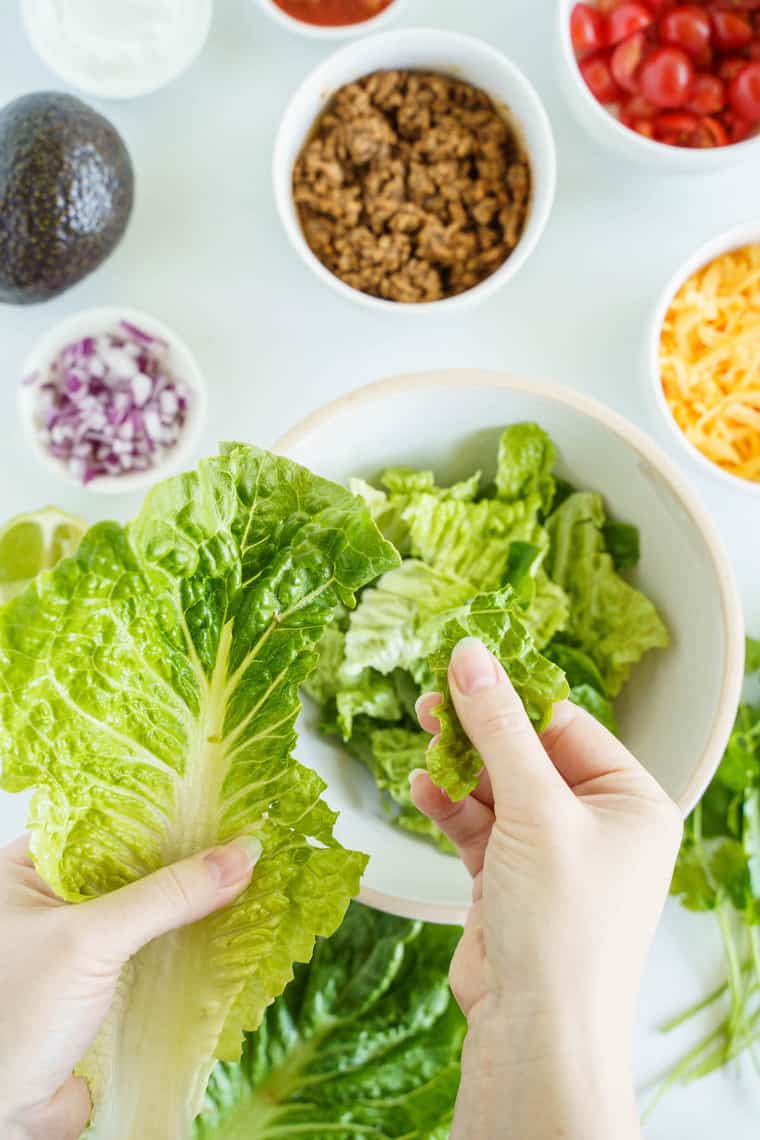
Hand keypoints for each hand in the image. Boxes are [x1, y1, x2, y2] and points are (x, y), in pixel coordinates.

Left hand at [0, 834, 260, 1139]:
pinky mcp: (101, 984)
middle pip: (131, 864)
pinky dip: (185, 942)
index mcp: (25, 871)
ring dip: (189, 904)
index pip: (105, 821)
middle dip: (184, 860)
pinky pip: (152, 950)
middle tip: (242, 840)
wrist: (2, 1120)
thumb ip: (166, 896)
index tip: (216, 805)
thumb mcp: (90, 941)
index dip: (161, 812)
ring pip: (145, 909)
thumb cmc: (10, 1022)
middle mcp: (50, 900)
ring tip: (246, 878)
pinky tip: (226, 929)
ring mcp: (77, 943)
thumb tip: (237, 857)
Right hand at [411, 638, 681, 1139]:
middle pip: (528, 754)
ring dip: (459, 768)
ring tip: (421, 740)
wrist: (537, 1032)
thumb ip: (499, 728)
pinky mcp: (510, 880)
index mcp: (631, 802)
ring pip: (498, 789)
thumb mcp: (533, 809)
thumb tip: (471, 655)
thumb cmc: (561, 924)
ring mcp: (552, 854)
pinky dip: (449, 807)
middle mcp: (597, 825)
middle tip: (431, 701)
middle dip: (479, 731)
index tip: (463, 667)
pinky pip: (478, 827)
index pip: (566, 726)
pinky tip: (421, 790)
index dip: (513, 697)